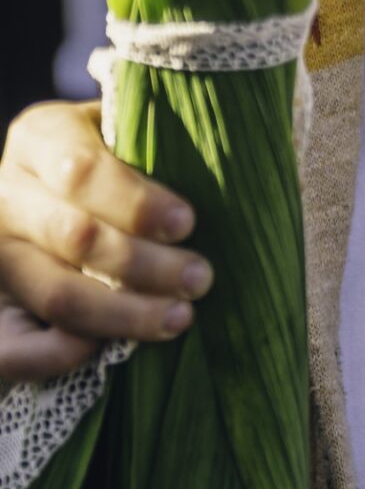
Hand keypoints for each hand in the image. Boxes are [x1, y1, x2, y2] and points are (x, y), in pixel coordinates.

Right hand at [0, 98, 210, 378]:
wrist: (48, 192)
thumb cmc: (111, 160)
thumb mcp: (121, 132)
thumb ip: (149, 144)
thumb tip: (219, 166)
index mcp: (40, 138)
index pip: (81, 171)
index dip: (137, 202)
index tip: (188, 223)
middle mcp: (6, 195)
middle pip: (74, 236)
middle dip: (145, 263)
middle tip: (199, 277)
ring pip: (55, 294)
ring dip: (122, 314)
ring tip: (179, 316)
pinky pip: (12, 348)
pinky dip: (58, 356)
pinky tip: (108, 351)